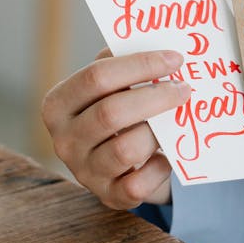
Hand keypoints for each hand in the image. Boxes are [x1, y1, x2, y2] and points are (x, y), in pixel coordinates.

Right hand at [42, 49, 189, 209]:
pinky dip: (160, 168)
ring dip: (159, 132)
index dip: (140, 65)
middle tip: (185, 88)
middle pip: (111, 113)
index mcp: (58, 104)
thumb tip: (159, 45)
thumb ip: (122, 64)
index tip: (175, 59)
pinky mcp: (108, 196)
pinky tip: (168, 155)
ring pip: (126, 149)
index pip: (96, 77)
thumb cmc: (116, 113)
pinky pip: (139, 184)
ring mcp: (84, 172)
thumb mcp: (109, 88)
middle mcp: (64, 140)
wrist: (116, 165)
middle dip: (155, 98)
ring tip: (177, 119)